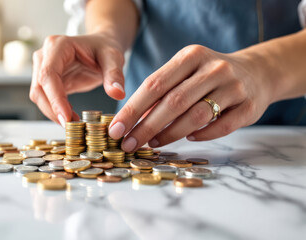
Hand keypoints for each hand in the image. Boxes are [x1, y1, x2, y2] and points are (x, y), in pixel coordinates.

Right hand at [30, 34, 125, 126]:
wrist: (101, 47)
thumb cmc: (104, 48)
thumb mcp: (113, 58)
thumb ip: (114, 74)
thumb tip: (117, 94)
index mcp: (58, 45)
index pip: (49, 74)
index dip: (55, 98)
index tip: (66, 118)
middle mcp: (44, 55)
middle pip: (39, 87)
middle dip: (52, 109)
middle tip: (70, 126)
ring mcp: (42, 68)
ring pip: (38, 96)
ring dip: (52, 112)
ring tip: (73, 124)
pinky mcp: (46, 81)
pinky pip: (45, 99)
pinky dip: (55, 111)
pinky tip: (71, 119)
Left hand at [109, 44, 275, 151]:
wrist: (256, 72)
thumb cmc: (208, 76)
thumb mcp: (185, 72)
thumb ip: (162, 92)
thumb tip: (131, 121)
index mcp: (191, 56)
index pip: (154, 84)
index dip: (132, 109)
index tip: (116, 129)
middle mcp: (213, 68)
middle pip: (173, 102)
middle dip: (146, 127)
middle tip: (128, 144)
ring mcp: (234, 86)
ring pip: (196, 116)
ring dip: (170, 134)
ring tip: (153, 143)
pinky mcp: (249, 106)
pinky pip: (221, 127)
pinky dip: (202, 136)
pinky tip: (189, 138)